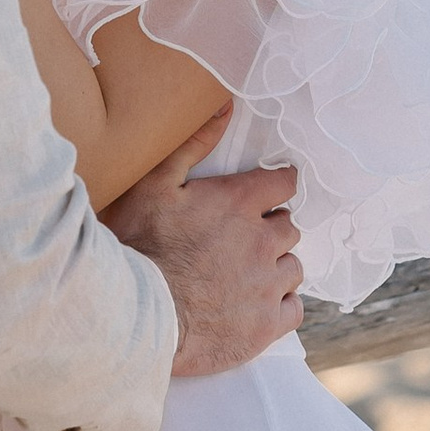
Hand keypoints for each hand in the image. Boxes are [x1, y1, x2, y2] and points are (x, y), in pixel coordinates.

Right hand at [105, 107, 301, 378]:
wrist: (135, 317)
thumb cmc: (139, 247)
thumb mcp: (154, 185)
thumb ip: (193, 144)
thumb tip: (226, 106)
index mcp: (240, 203)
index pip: (285, 183)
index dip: (276, 187)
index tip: (267, 194)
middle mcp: (264, 240)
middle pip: (289, 226)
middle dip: (271, 230)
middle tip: (242, 241)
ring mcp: (268, 284)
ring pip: (293, 267)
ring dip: (276, 267)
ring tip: (246, 276)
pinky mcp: (268, 324)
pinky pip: (294, 308)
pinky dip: (280, 306)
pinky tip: (256, 306)